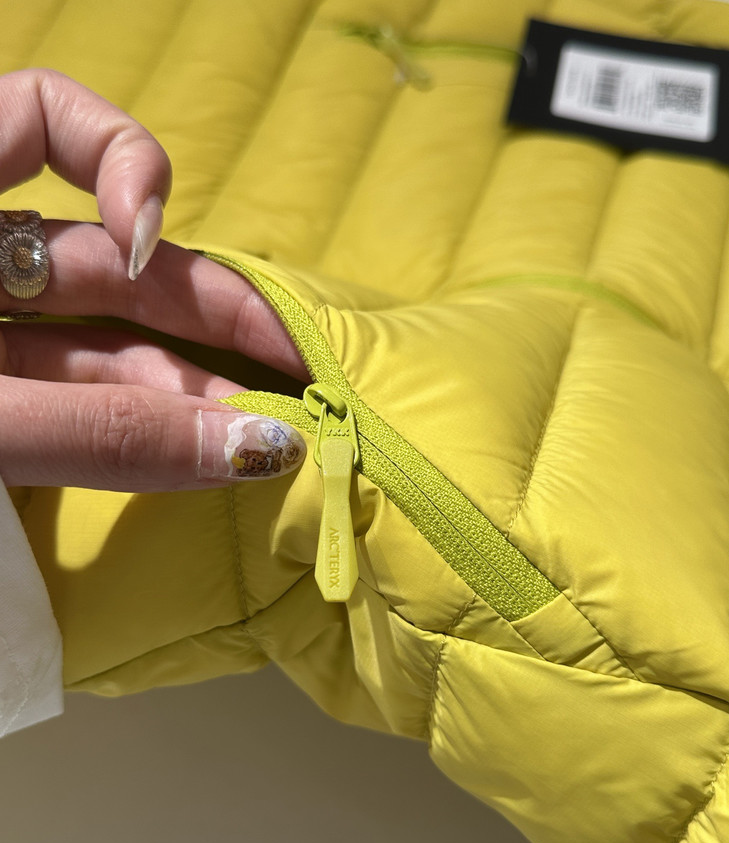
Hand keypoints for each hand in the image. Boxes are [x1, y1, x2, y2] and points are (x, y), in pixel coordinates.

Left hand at [0, 69, 308, 491]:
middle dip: (203, 317)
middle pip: (102, 259)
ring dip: (183, 390)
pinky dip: (139, 421)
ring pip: (97, 342)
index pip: (40, 116)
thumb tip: (258, 443)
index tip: (143, 246)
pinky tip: (197, 446)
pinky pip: (81, 396)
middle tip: (294, 379)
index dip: (122, 159)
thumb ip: (98, 429)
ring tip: (258, 441)